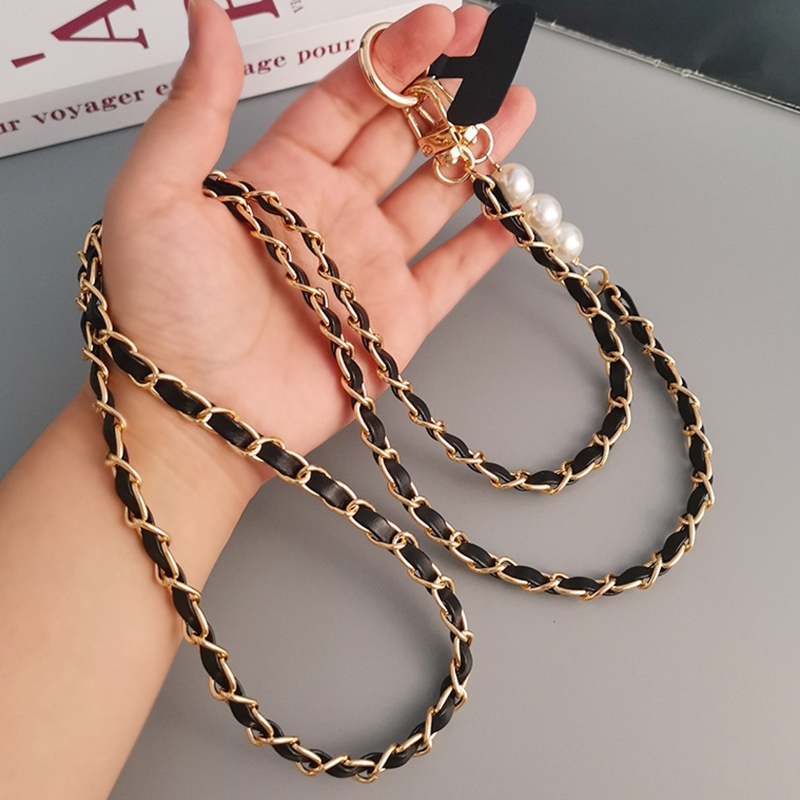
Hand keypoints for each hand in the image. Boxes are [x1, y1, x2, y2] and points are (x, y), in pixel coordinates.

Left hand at [101, 0, 534, 482]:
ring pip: (437, 195)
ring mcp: (370, 266)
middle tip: (493, 48)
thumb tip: (205, 12)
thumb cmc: (163, 310)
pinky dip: (486, 244)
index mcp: (281, 175)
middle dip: (450, 91)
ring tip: (518, 108)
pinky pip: (453, 272)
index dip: (397, 57)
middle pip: (403, 137)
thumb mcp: (157, 193)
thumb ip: (195, 106)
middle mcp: (332, 213)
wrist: (198, 411)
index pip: (350, 98)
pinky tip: (516, 210)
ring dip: (478, 152)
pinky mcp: (397, 320)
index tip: (443, 21)